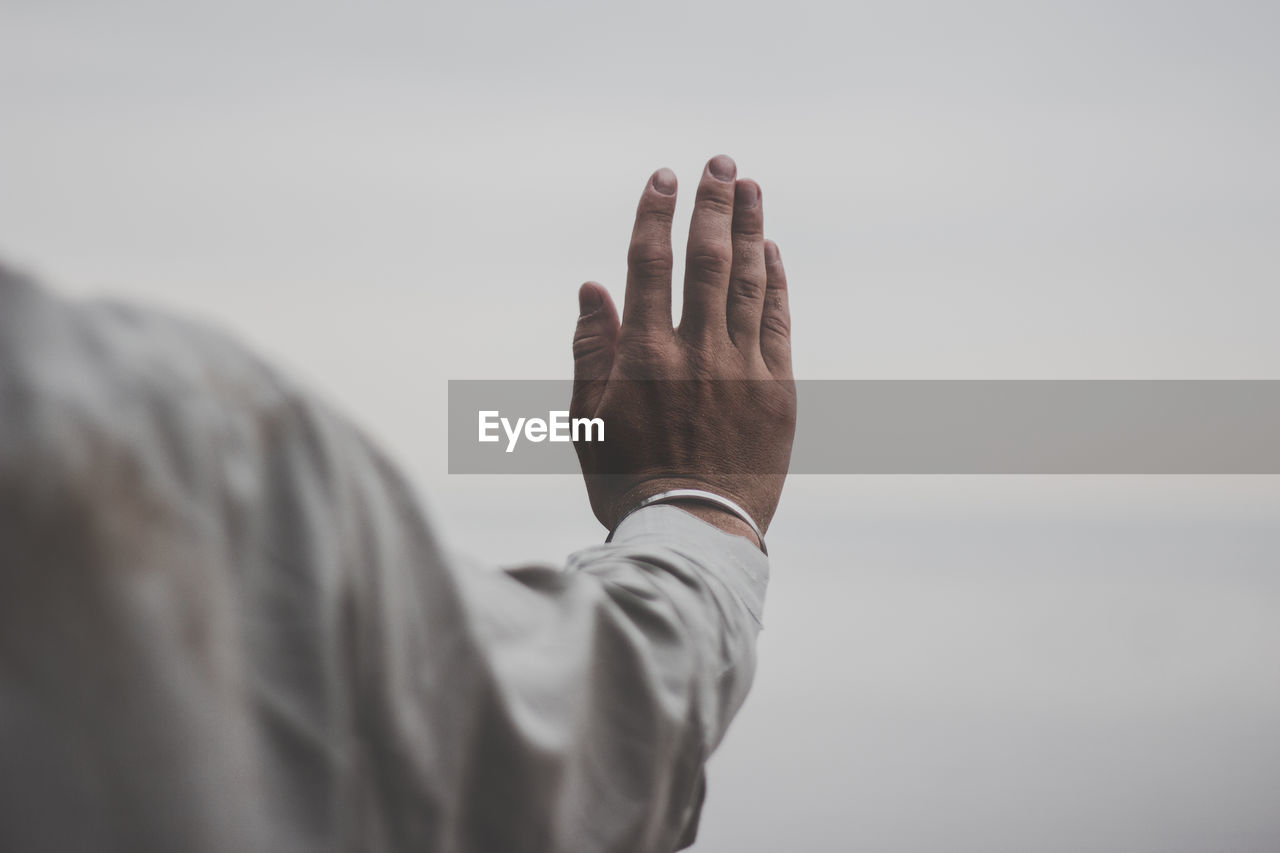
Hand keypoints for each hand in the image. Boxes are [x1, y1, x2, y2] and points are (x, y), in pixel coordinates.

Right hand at [570, 155, 795, 541]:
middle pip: (707, 260)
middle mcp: (696, 353)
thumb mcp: (587, 419)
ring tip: (750, 188)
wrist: (693, 533)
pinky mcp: (777, 391)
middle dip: (713, 205)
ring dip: (750, 229)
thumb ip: (590, 349)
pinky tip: (772, 252)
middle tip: (720, 162)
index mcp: (643, 357)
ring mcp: (742, 369)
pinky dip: (774, 283)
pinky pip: (777, 323)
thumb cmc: (628, 480)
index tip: (663, 178)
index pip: (651, 265)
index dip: (656, 215)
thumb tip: (593, 286)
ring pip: (748, 282)